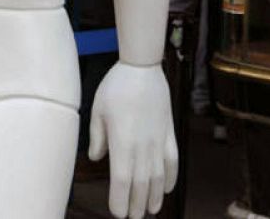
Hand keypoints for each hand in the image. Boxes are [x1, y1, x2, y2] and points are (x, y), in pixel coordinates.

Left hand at [89, 61, 178, 218]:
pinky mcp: (169, 132)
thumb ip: (98, 138)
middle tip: (133, 218)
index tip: (117, 212)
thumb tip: (97, 158)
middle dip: (137, 204)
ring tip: (150, 210)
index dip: (120, 199)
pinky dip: (171, 177)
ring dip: (155, 196)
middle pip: (141, 184)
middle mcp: (143, 145)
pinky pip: (172, 160)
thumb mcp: (97, 111)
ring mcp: (159, 140)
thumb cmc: (116, 86)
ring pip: (159, 176)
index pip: (122, 180)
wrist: (142, 67)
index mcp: (122, 142)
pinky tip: (167, 188)